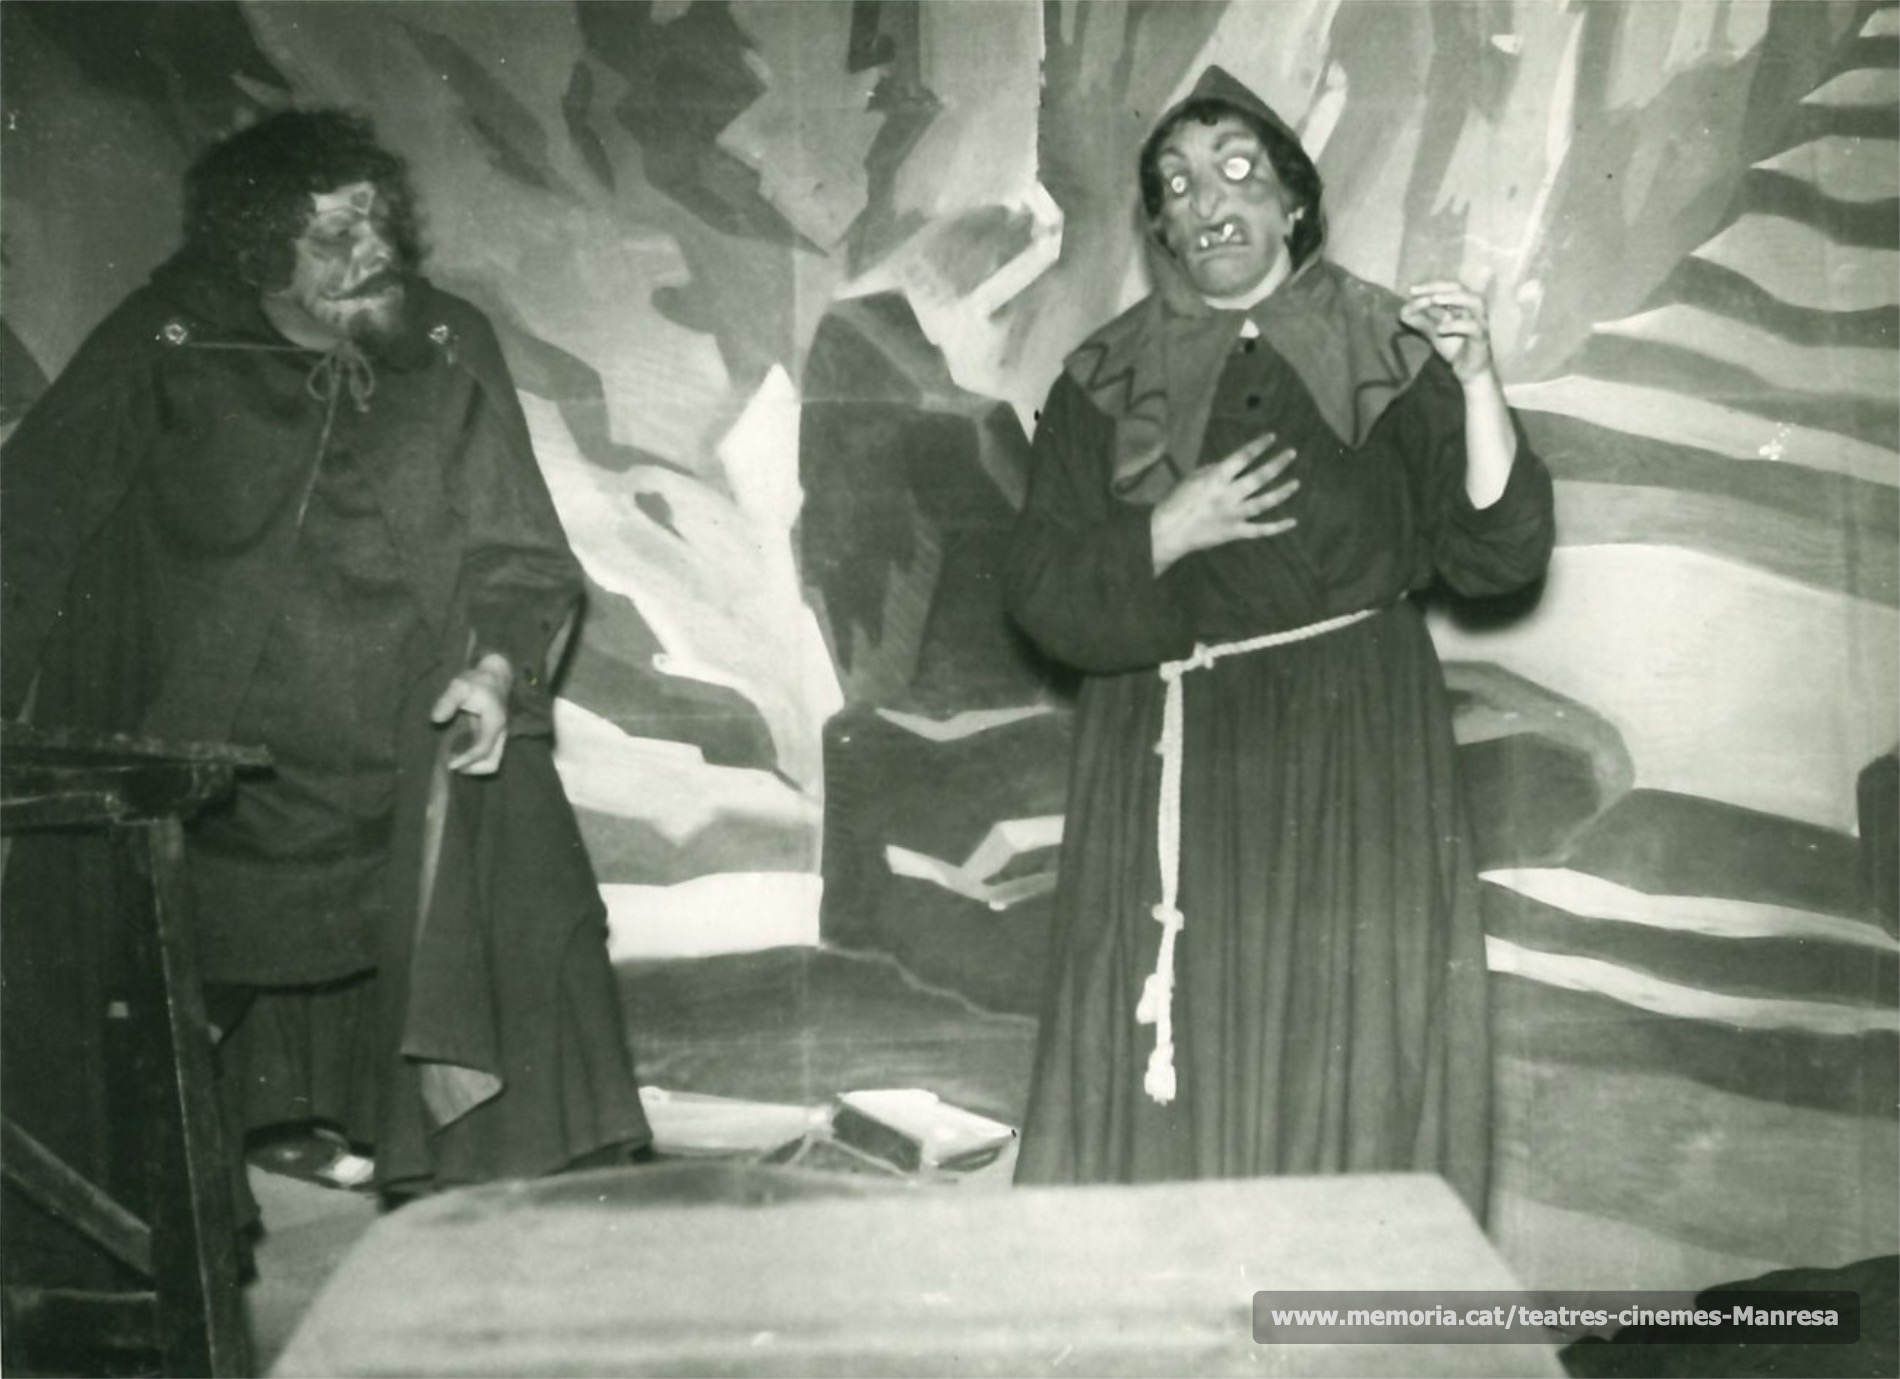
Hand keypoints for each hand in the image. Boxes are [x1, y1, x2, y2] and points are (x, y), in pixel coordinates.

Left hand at [429, 653, 512, 774]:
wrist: (493, 677)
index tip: (449, 764)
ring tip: (453, 760)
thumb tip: (435, 719)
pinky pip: (486, 756)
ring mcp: (498, 737)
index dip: (466, 760)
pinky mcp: (493, 738)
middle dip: (472, 769)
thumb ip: (448, 701)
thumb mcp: (460, 686)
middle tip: (451, 764)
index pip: (483, 749)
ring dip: (474, 767)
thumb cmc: (476, 681)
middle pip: (492, 763)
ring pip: (491, 762)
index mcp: (494, 723)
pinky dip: (474, 761)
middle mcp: (500, 733)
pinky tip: (457, 753)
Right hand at [1151, 432, 1298, 574]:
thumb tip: (1231, 466)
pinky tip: (1292, 521)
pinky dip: (1277, 527)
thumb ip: (1214, 470)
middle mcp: (1228, 495)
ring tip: (1296, 483)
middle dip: (1277, 464)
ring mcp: (1234, 515)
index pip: (1243, 457)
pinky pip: (1260, 530)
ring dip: (1282, 492)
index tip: (1272, 437)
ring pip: (1264, 502)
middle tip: (1291, 454)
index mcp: (1216, 478)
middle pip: (1259, 477)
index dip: (1259, 445)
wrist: (1168, 532)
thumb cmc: (1176, 502)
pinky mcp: (1235, 533)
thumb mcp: (1192, 479)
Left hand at [1400, 281, 1494, 383]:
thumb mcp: (1433, 333)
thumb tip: (1402, 312)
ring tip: (1433, 300)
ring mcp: (1481, 321)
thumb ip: (1421, 322)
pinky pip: (1473, 327)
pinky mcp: (1482, 337)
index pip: (1448, 286)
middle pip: (1460, 287)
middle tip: (1418, 292)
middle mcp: (1474, 308)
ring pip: (1474, 301)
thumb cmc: (1454, 348)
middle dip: (1438, 287)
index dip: (1430, 285)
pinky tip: (1439, 329)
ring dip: (1453, 298)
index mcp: (1463, 303)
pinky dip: (1455, 325)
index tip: (1411, 290)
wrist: (1468, 372)